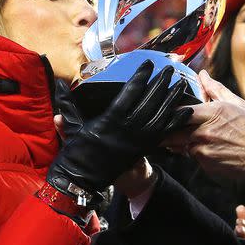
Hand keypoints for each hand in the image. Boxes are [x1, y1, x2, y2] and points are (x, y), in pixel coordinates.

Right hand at [47, 60, 190, 210]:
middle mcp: (127, 129)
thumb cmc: (76, 153)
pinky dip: (176, 121)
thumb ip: (68, 105)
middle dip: (160, 83)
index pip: (130, 93)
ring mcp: (138, 140)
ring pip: (160, 116)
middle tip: (169, 69)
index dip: (140, 76)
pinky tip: (186, 110)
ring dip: (172, 99)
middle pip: (149, 101)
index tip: (148, 64)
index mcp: (110, 120)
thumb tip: (59, 84)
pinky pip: (164, 133)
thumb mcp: (71, 127)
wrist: (84, 180)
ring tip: (180, 84)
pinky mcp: (144, 149)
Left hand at [162, 70, 244, 179]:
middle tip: (172, 126)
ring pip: (182, 145)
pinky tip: (212, 148)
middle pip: (172, 132)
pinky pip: (194, 157)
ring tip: (200, 137)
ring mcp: (204, 151)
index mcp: (211, 113)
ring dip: (184, 141)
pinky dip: (198, 152)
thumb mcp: (236, 104)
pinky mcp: (206, 166)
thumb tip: (202, 75)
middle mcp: (204, 133)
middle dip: (170, 130)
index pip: (178, 111)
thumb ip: (214, 89)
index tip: (166, 111)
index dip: (169, 111)